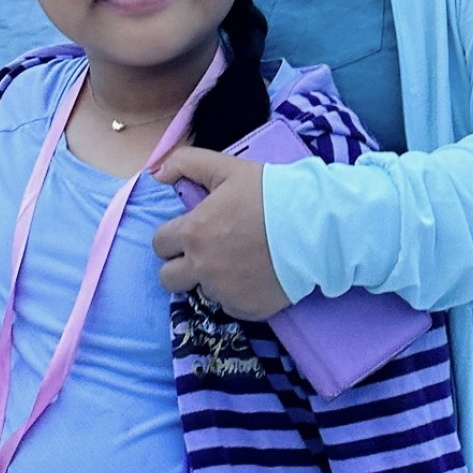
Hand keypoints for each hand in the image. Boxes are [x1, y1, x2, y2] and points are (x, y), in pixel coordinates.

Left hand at [152, 148, 288, 318]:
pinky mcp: (246, 309)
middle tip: (208, 253)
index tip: (194, 232)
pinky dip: (239, 295)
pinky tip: (257, 277)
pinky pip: (230, 306)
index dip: (174, 237)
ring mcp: (223, 292)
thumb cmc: (270, 194)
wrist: (314, 227)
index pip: (159, 244)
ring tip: (241, 262)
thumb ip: (187, 163)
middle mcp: (201, 267)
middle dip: (181, 267)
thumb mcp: (228, 168)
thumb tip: (157, 174)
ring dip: (213, 280)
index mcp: (192, 233)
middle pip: (168, 279)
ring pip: (202, 292)